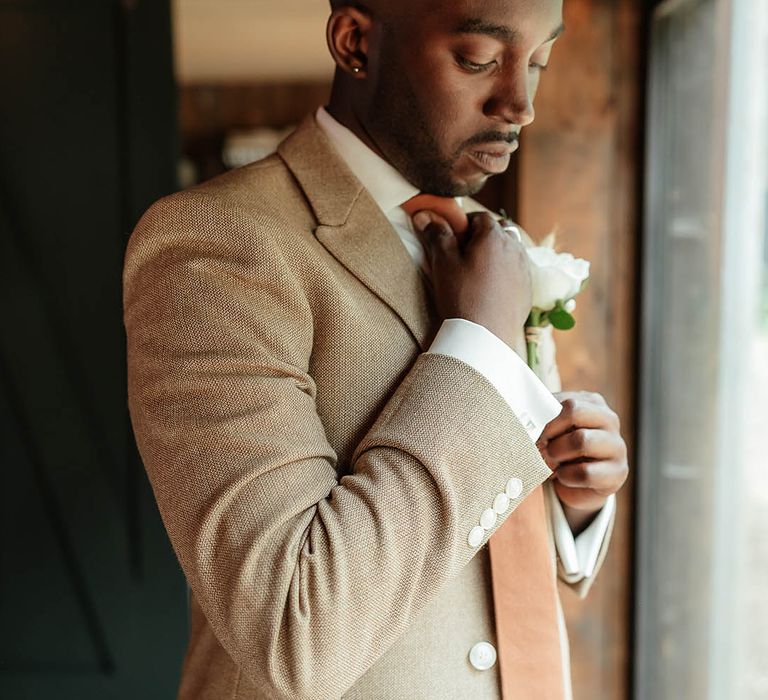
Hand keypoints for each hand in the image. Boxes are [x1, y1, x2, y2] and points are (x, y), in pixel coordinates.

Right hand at [412, 210, 531, 353]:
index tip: (452, 238)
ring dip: (495, 253)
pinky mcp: (527, 289)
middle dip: (482, 236)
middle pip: (499, 230)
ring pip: (510, 249)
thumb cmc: (462, 296)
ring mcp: (524, 269)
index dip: (463, 224)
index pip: (479, 217)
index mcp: (494, 236)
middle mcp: (514, 247)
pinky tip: (489, 288)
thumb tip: (424, 215)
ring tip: (477, 271)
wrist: (484, 336)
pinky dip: (504, 271)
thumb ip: (436, 235)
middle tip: (464, 254)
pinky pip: (516, 270)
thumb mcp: (443, 263)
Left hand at [536, 391, 628, 532]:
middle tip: (539, 446)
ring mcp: (617, 446)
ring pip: (581, 441)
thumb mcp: (550, 428)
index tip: (529, 429)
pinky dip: (567, 476)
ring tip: (550, 462)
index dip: (543, 416)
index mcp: (592, 402)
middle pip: (574, 412)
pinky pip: (585, 472)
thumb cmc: (558, 448)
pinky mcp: (617, 473)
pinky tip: (563, 476)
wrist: (574, 483)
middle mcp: (609, 419)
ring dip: (557, 454)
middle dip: (550, 432)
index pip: (565, 401)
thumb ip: (540, 416)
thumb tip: (522, 413)